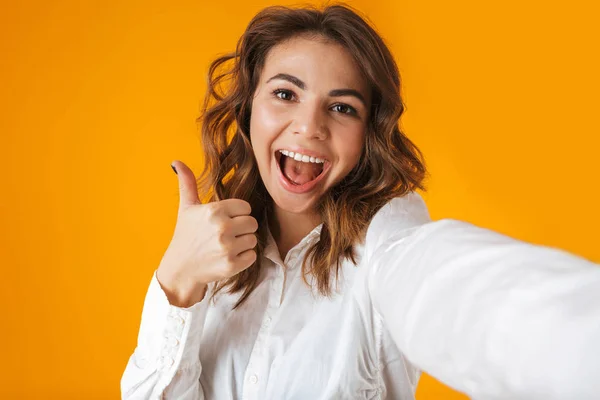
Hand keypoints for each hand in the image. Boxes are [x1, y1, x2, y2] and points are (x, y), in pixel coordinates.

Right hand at [156, 160, 258, 306]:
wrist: (181, 269)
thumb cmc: (186, 235)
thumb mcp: (187, 208)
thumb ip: (187, 183)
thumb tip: (176, 161)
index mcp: (214, 210)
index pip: (246, 207)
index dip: (237, 214)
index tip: (225, 221)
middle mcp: (222, 228)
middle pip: (252, 223)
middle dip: (242, 229)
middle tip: (226, 235)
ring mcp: (227, 248)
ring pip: (253, 239)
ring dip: (243, 244)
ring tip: (226, 246)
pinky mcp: (232, 265)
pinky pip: (252, 256)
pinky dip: (244, 259)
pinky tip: (228, 257)